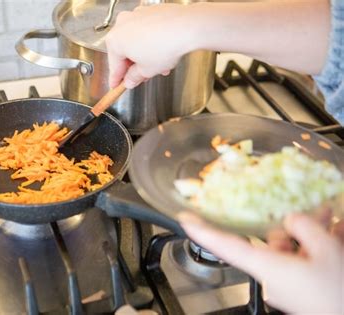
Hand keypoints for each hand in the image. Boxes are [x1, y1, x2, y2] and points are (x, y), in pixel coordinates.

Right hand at [105, 4, 198, 88]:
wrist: (187, 27)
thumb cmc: (165, 45)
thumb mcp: (146, 71)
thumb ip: (134, 77)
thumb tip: (131, 79)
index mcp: (115, 40)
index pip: (114, 66)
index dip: (116, 80)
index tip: (116, 85)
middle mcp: (122, 24)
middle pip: (124, 51)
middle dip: (133, 67)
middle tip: (139, 78)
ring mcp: (136, 15)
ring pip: (136, 41)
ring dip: (145, 56)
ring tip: (157, 67)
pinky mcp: (150, 11)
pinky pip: (146, 31)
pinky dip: (151, 42)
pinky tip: (162, 52)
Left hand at [177, 212, 343, 313]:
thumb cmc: (337, 292)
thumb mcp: (327, 250)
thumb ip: (304, 227)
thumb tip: (291, 218)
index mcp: (267, 268)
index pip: (225, 246)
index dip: (203, 232)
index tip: (183, 218)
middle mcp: (270, 276)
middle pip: (270, 241)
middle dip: (292, 226)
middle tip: (317, 213)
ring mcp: (283, 283)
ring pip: (289, 249)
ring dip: (309, 235)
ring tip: (333, 224)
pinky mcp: (297, 288)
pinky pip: (300, 260)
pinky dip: (313, 248)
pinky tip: (334, 236)